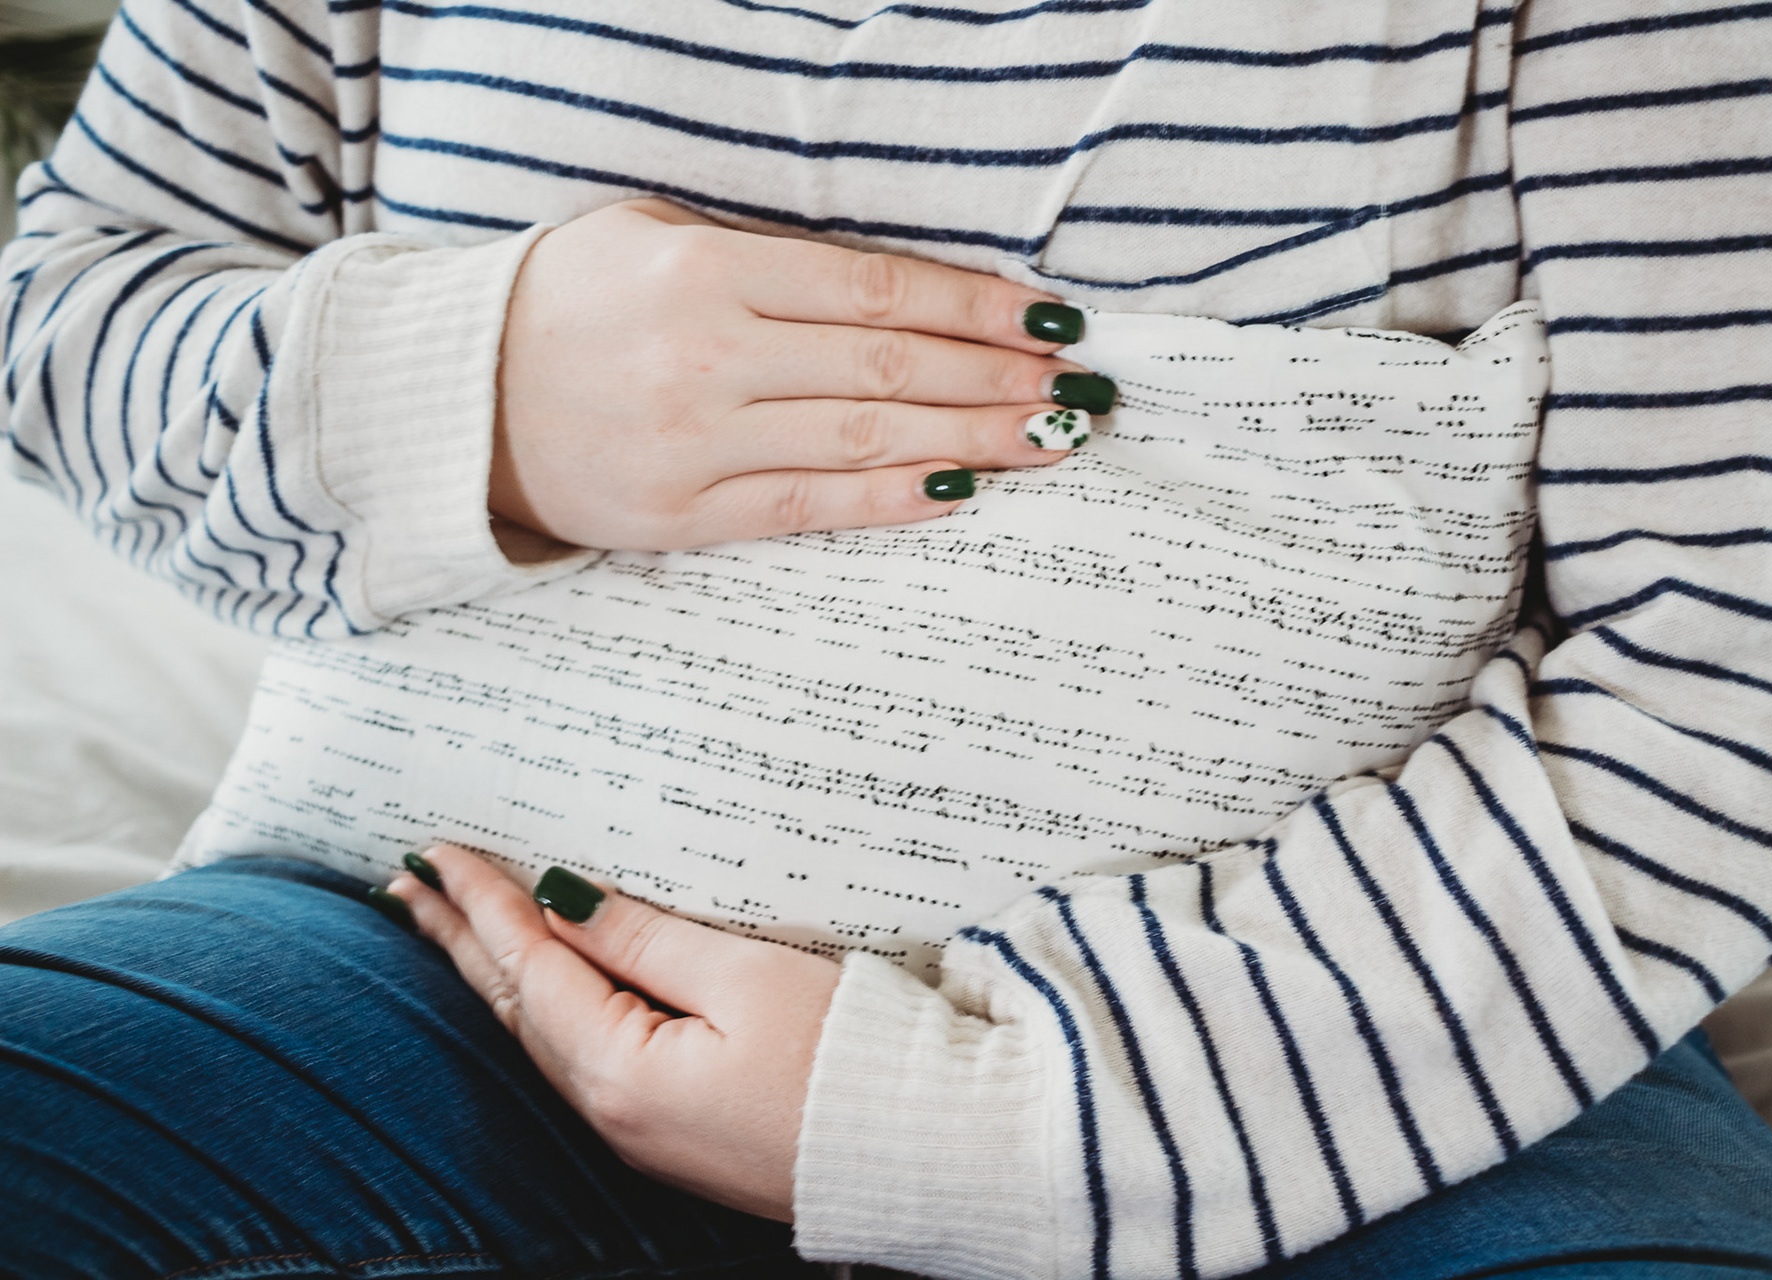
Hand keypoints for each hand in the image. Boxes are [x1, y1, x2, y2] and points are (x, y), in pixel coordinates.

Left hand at [387, 846, 839, 1220]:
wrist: (928, 1156)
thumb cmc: (848, 1060)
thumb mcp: (745, 977)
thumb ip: (644, 940)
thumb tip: (561, 904)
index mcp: (621, 1069)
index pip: (531, 967)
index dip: (484, 903)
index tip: (438, 852)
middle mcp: (614, 1112)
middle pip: (517, 1009)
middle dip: (460, 942)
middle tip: (406, 887)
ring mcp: (643, 1132)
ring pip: (544, 1038)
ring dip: (494, 978)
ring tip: (452, 932)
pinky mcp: (676, 1135)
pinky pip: (582, 1061)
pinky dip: (543, 1012)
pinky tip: (538, 995)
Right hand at [492, 198, 1104, 550]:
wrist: (451, 398)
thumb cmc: (563, 303)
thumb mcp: (649, 238)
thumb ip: (763, 260)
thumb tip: (896, 294)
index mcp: (705, 274)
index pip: (875, 291)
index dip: (975, 308)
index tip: (1050, 320)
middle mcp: (708, 357)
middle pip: (888, 367)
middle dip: (997, 377)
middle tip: (1078, 388)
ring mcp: (696, 445)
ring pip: (864, 437)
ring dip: (972, 438)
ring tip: (1051, 439)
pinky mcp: (682, 517)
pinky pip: (810, 507)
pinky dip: (893, 496)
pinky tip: (964, 488)